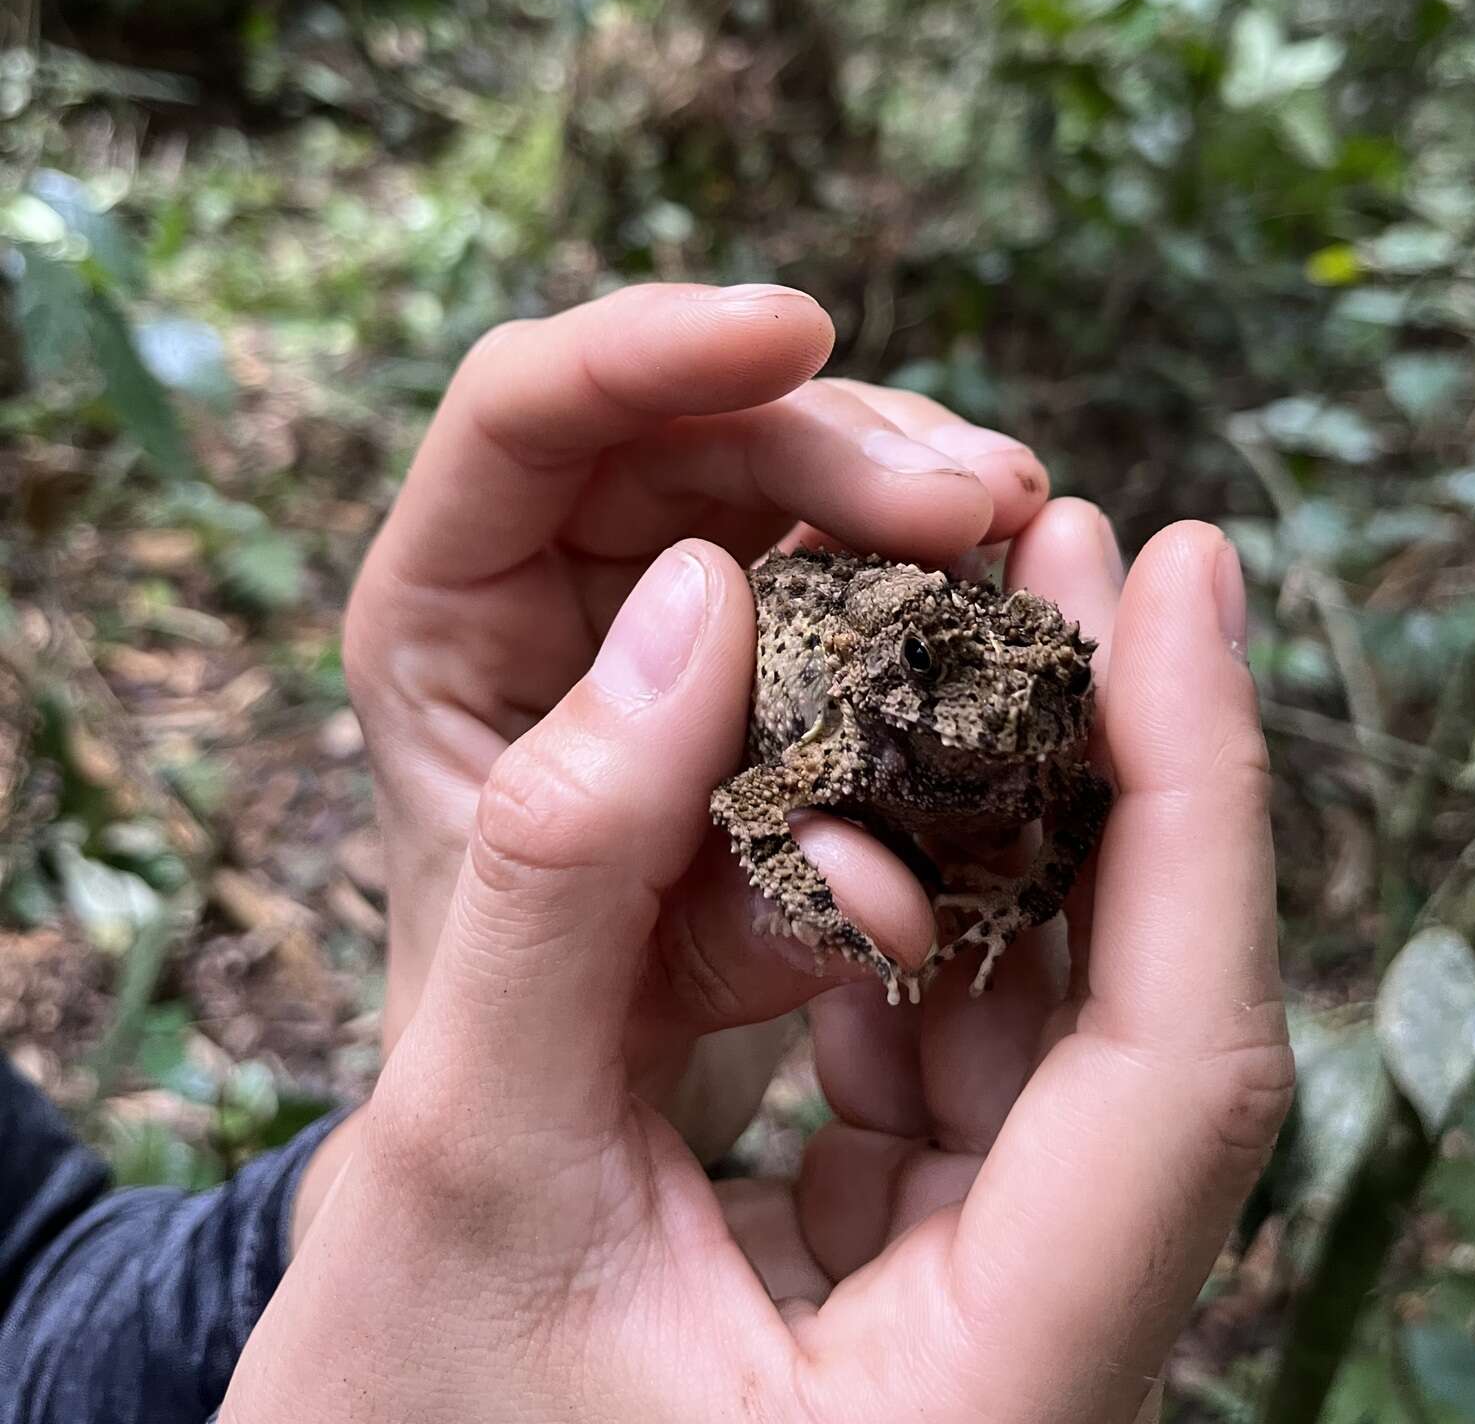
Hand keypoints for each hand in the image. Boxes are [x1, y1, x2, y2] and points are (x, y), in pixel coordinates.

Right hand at [227, 513, 1291, 1423]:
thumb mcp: (460, 1164)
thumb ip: (570, 884)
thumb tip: (695, 603)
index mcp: (990, 1401)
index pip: (1177, 1069)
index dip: (1197, 794)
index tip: (1185, 574)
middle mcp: (1035, 1365)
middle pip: (1144, 1022)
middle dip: (1112, 763)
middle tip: (1067, 543)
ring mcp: (989, 1324)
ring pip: (1060, 1028)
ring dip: (1014, 823)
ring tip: (971, 625)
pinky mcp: (927, 1283)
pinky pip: (972, 1063)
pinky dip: (926, 914)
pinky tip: (873, 793)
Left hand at [339, 282, 1048, 1143]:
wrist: (574, 1153)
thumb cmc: (511, 1073)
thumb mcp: (525, 992)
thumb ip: (599, 850)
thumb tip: (740, 644)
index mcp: (441, 620)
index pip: (524, 411)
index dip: (650, 346)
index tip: (793, 333)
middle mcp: (550, 581)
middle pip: (692, 423)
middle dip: (837, 437)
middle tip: (981, 499)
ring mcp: (667, 604)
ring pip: (792, 472)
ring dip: (909, 482)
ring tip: (1020, 521)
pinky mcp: (771, 650)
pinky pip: (856, 564)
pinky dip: (937, 565)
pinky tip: (1012, 585)